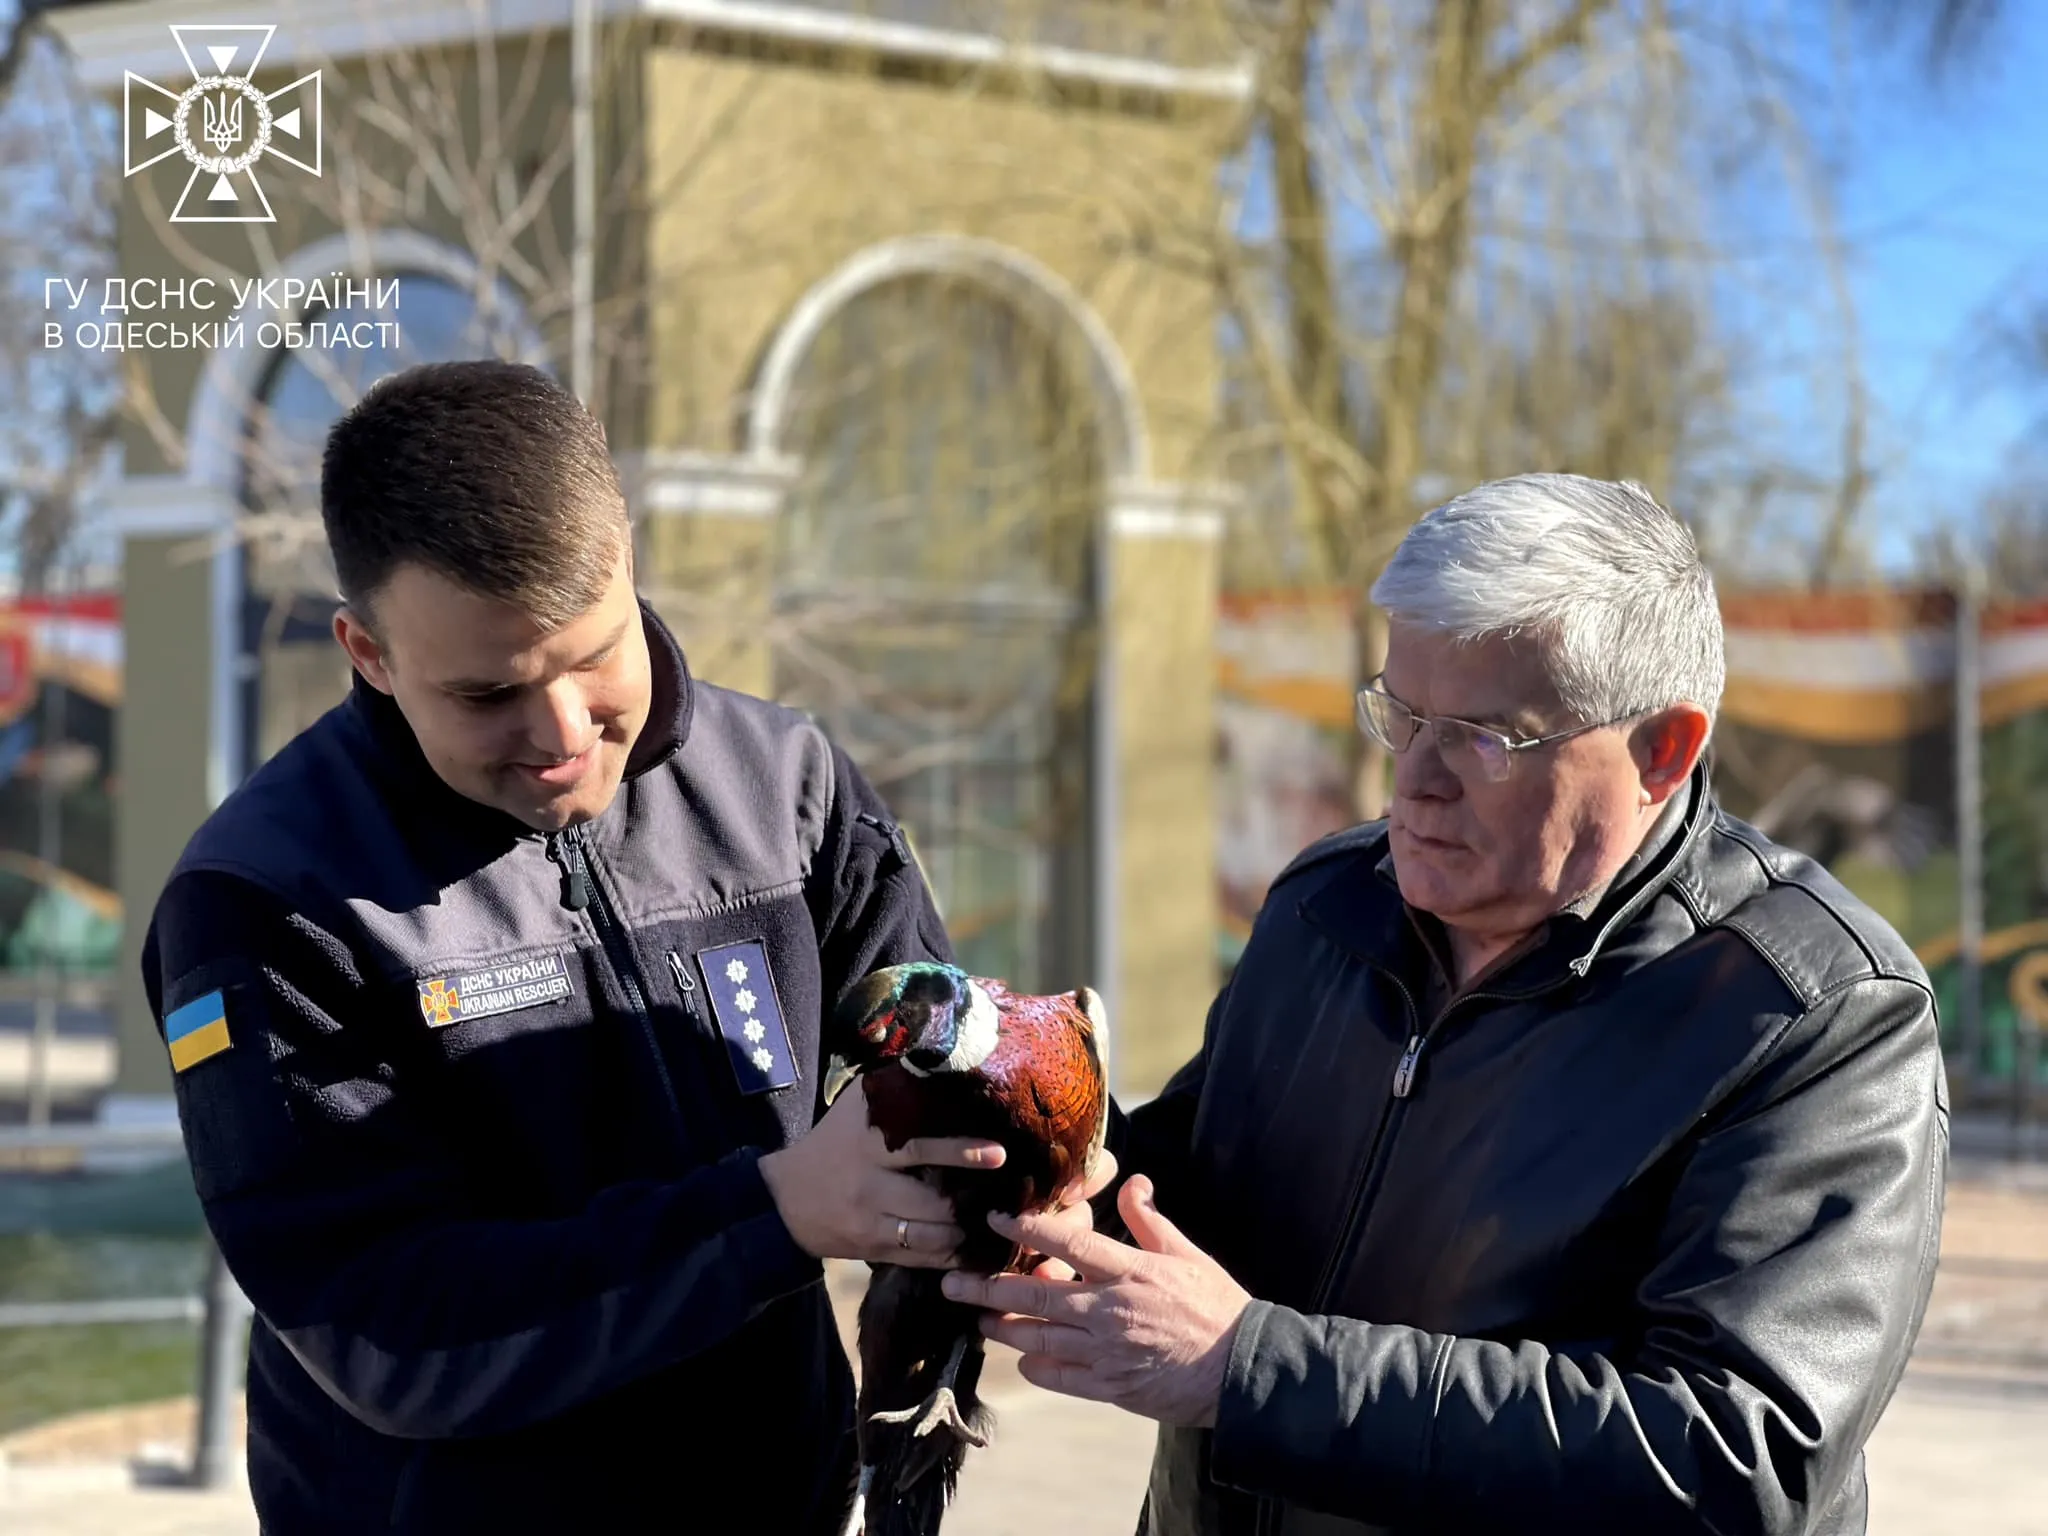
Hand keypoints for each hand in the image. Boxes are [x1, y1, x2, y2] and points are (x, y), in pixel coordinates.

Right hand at [759, 1079, 1004, 1266]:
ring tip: (994, 1223)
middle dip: (972, 1203)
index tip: (999, 1153)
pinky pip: (920, 1260)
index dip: (962, 1152)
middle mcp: (870, 1185)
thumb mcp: (856, 1107)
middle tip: (1009, 1199)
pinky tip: (974, 1251)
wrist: (784, 1198)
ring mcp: (871, 1222)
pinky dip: (950, 1257)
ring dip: (965, 1232)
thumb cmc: (832, 1142)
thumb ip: (894, 1088)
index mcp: (870, 1144)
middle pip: (932, 1202)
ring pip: (930, 1236)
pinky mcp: (872, 1251)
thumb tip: (942, 1061)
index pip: (920, 1147)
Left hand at [940, 1174, 1251, 1427]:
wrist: (1241, 1371)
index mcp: (1129, 1271)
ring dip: (1002, 1328)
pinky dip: (1035, 1367)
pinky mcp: (1110, 1387)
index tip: (996, 1221)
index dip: (1027, 1230)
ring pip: (1038, 1339)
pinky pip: (1060, 1377)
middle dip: (987, 1288)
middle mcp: (1109, 1310)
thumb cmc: (1216, 1307)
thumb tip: (1132, 1181)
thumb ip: (1150, 1220)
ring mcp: (1106, 1352)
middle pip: (1034, 1296)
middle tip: (953, 1282)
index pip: (1067, 1244)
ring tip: (978, 1319)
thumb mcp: (1187, 1254)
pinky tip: (1024, 1358)